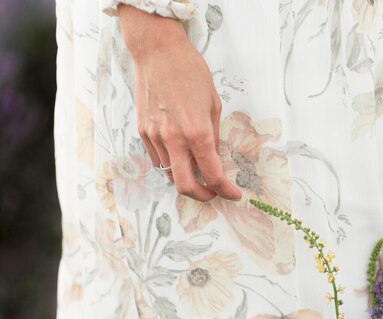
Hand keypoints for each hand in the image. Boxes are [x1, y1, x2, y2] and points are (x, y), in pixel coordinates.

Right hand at [117, 5, 241, 201]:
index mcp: (197, 133)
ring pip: (168, 174)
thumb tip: (215, 158)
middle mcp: (173, 139)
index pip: (213, 175)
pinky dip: (170, 164)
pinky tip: (180, 155)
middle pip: (185, 186)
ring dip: (185, 178)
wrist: (158, 52)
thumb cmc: (191, 72)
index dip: (225, 190)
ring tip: (197, 170)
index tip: (233, 194)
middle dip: (202, 196)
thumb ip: (214, 136)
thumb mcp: (214, 104)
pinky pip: (157, 159)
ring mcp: (155, 137)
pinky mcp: (143, 131)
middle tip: (213, 192)